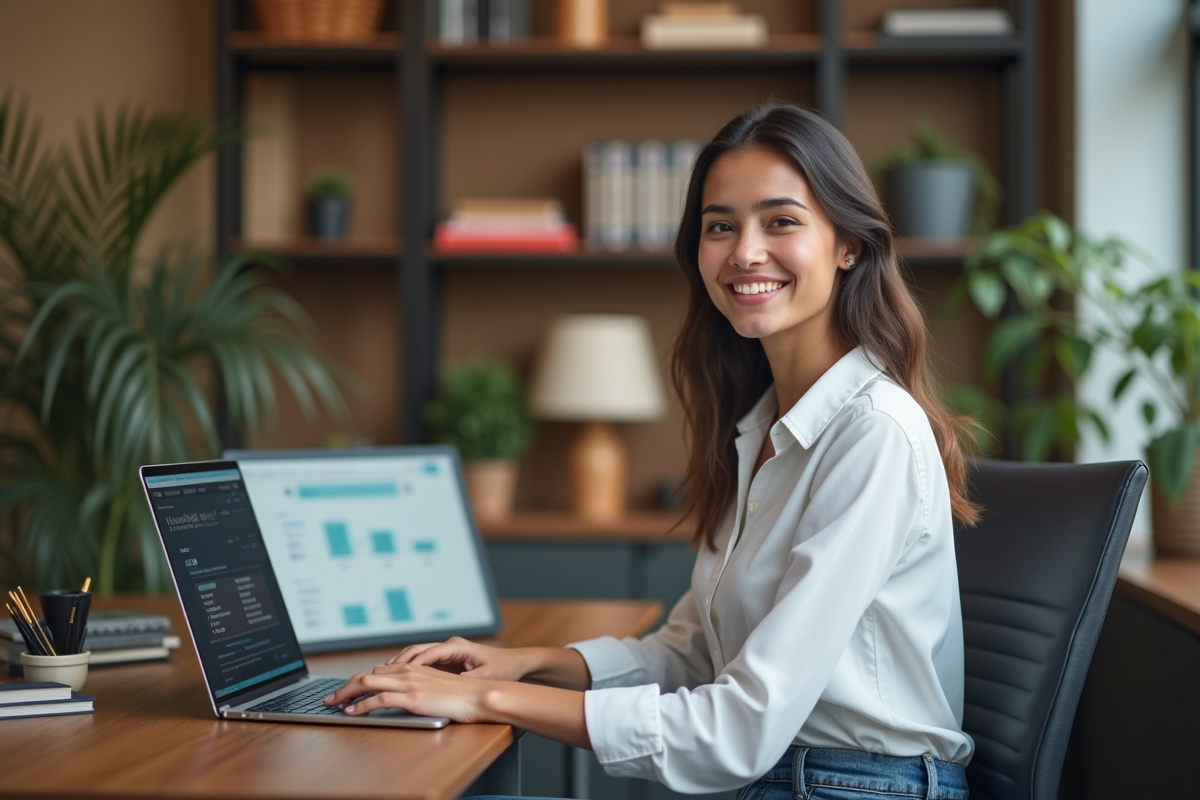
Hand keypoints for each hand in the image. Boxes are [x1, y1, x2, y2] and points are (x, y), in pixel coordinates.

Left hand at [323, 662, 496, 721]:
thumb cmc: (463, 695)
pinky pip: (379, 699)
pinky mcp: (413, 697)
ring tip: (333, 704)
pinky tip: (352, 712)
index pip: (377, 672)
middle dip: (344, 687)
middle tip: (330, 698)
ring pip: (367, 683)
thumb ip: (418, 687)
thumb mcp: (436, 687)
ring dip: (346, 694)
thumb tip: (401, 697)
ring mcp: (410, 683)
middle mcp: (408, 671)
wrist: (481, 695)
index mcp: (414, 668)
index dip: (357, 682)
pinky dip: (361, 705)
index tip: (346, 692)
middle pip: (366, 675)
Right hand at [386, 636, 530, 681]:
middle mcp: (449, 645)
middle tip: (378, 675)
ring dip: (399, 665)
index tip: (395, 674)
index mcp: (457, 646)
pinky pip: (422, 662)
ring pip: (416, 655)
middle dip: (397, 662)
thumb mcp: (487, 676)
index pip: (428, 652)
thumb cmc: (503, 668)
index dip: (410, 664)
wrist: (515, 662)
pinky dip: (408, 669)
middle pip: (416, 651)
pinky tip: (397, 679)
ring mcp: (447, 651)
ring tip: (381, 677)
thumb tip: (454, 685)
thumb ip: (470, 679)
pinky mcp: (447, 659)